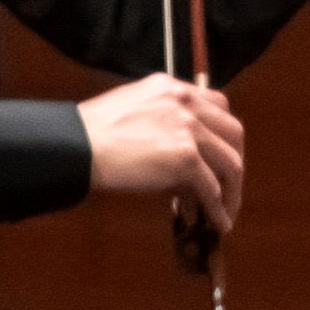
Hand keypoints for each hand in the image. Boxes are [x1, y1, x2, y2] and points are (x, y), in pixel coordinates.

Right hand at [79, 74, 246, 226]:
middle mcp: (186, 102)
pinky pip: (212, 187)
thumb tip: (182, 163)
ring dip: (232, 191)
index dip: (222, 134)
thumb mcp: (132, 112)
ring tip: (227, 212)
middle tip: (229, 185)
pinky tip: (218, 222)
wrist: (75, 145)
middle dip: (234, 162)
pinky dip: (218, 207)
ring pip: (230, 162)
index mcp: (172, 88)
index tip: (219, 155)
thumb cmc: (90, 133)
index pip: (216, 105)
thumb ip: (161, 123)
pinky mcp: (185, 157)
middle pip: (233, 133)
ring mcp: (188, 129)